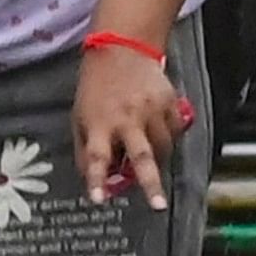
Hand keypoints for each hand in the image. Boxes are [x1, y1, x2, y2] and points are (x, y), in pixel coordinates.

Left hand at [72, 41, 190, 210]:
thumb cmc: (96, 88)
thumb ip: (87, 150)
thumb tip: (100, 181)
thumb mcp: (80, 117)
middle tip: (157, 205)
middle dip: (150, 183)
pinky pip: (175, 131)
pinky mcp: (170, 101)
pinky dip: (169, 137)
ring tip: (149, 151)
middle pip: (141, 156)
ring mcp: (151, 109)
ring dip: (158, 159)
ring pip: (163, 148)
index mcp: (99, 123)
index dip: (96, 179)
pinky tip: (158, 129)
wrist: (122, 50)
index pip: (96, 156)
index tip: (98, 199)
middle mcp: (126, 118)